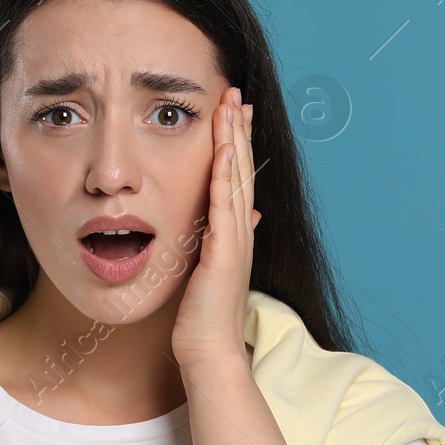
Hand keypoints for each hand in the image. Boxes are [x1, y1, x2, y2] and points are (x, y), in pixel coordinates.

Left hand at [172, 86, 260, 368]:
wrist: (208, 350)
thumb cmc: (201, 317)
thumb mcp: (205, 271)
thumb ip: (213, 244)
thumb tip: (230, 224)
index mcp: (235, 233)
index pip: (237, 178)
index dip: (235, 143)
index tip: (231, 113)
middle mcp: (241, 231)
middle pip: (243, 169)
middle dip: (238, 130)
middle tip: (235, 94)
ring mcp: (236, 240)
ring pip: (237, 179)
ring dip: (234, 141)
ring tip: (231, 106)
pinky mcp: (225, 251)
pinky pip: (226, 205)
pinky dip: (226, 175)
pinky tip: (225, 150)